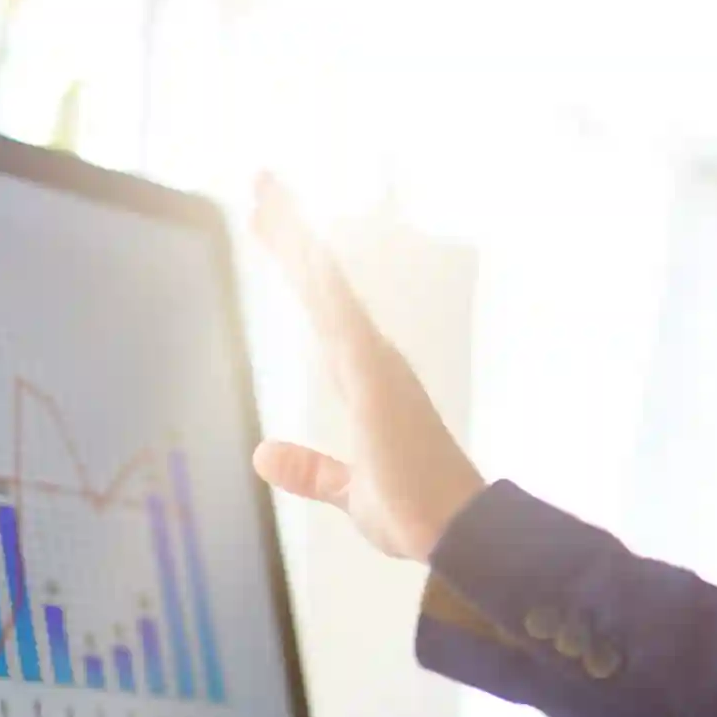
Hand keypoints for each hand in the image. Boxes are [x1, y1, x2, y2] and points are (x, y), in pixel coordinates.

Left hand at [248, 176, 484, 562]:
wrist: (456, 534)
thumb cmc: (419, 512)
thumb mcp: (351, 492)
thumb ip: (312, 470)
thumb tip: (265, 454)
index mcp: (367, 380)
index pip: (323, 310)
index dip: (298, 266)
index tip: (270, 226)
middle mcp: (373, 360)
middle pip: (322, 283)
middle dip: (291, 231)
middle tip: (261, 181)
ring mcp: (375, 364)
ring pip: (327, 285)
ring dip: (297, 236)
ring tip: (265, 188)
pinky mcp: (377, 378)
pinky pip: (341, 317)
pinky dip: (320, 279)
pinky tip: (300, 245)